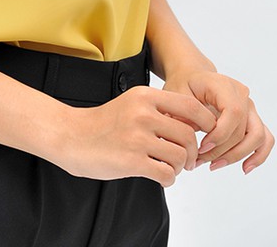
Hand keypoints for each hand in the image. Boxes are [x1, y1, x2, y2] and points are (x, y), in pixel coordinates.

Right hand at [50, 86, 216, 185]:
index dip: (205, 121)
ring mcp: (137, 137)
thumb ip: (158, 110)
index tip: (204, 134)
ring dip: (180, 167)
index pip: (190, 106)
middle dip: (193, 152)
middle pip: (189, 135)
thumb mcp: (131, 104)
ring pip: (180, 156)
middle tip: (186, 160)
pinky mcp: (131, 161)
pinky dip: (169, 180)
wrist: (71, 136)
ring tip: (169, 168)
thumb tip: (192, 125)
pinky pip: (166, 174)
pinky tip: (160, 177)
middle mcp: (143, 114)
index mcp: (144, 96)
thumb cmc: (103, 123)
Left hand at [163, 70, 274, 173]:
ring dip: (238, 155)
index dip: (220, 134)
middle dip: (223, 150)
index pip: (233, 112)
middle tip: (200, 160)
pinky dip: (259, 155)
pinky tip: (244, 168)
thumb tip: (198, 143)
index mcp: (223, 84)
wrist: (192, 76)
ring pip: (258, 136)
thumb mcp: (177, 95)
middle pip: (244, 128)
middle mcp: (242, 94)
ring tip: (215, 165)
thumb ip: (187, 116)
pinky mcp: (253, 118)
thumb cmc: (184, 84)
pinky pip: (265, 138)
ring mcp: (250, 106)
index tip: (201, 147)